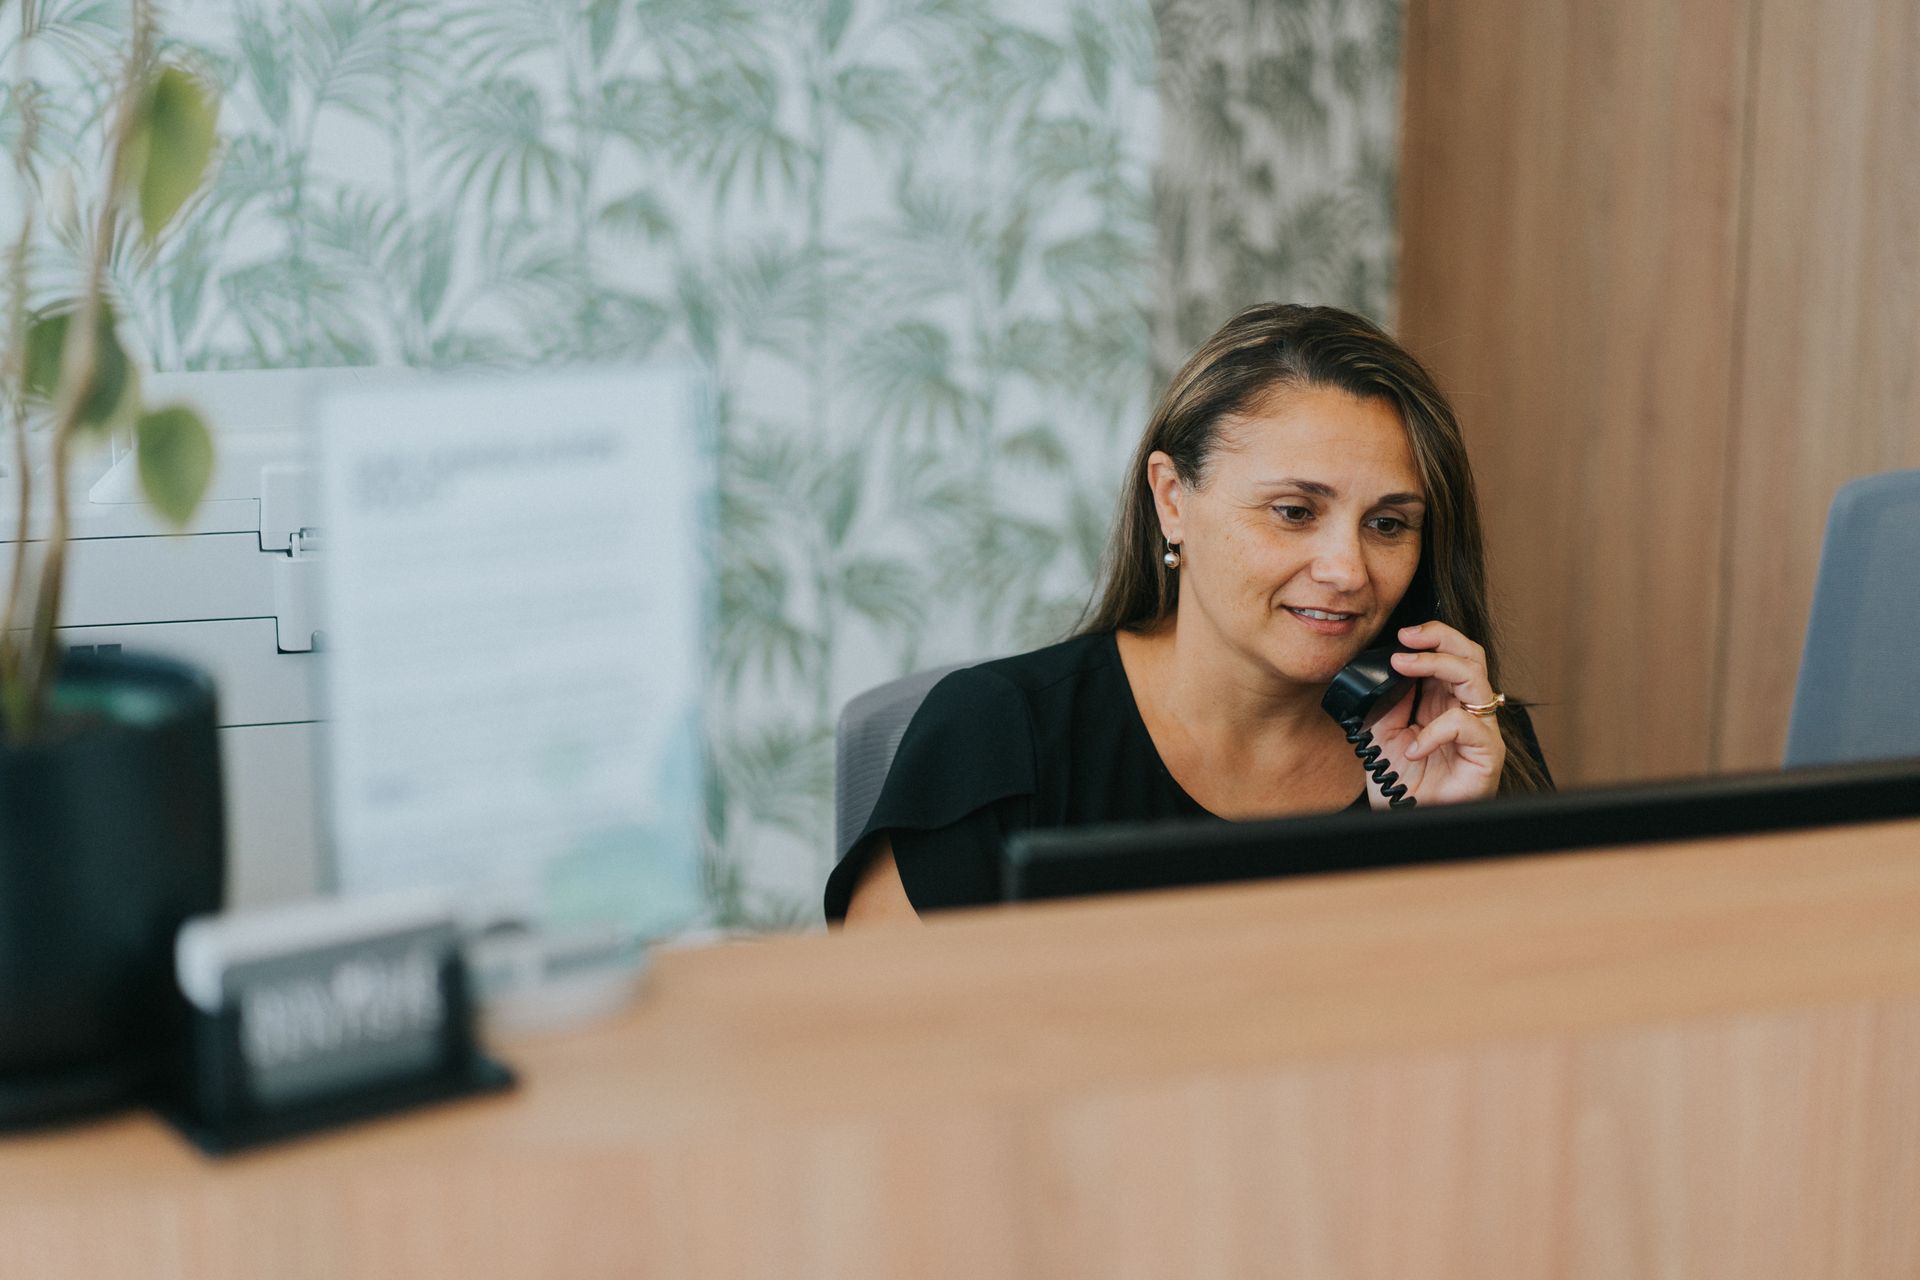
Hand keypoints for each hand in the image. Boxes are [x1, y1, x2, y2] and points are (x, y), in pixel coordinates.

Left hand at [1362, 621, 1505, 807]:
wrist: (1406, 819)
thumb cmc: (1401, 781)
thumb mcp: (1383, 732)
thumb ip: (1390, 700)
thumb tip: (1393, 667)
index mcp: (1442, 702)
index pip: (1450, 655)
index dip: (1430, 638)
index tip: (1401, 635)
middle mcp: (1465, 710)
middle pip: (1470, 655)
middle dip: (1439, 638)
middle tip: (1406, 638)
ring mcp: (1480, 730)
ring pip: (1474, 677)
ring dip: (1435, 664)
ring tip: (1402, 667)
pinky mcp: (1488, 753)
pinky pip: (1467, 725)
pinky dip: (1435, 731)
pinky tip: (1413, 746)